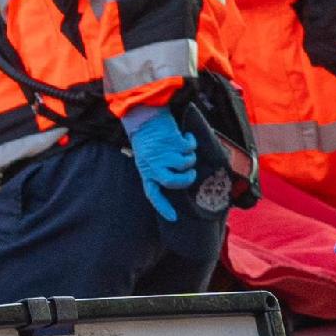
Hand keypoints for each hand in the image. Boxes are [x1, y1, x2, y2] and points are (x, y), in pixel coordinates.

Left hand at [121, 105, 197, 223]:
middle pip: (173, 182)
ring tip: (185, 149)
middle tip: (191, 172)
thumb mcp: (147, 158)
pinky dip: (191, 141)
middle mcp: (153, 164)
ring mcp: (162, 154)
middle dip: (187, 179)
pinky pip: (189, 148)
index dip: (162, 207)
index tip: (173, 218)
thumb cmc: (148, 139)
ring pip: (185, 164)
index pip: (152, 193)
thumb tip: (177, 182)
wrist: (145, 117)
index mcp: (146, 170)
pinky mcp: (172, 141)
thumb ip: (158, 170)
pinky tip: (185, 136)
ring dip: (190, 156)